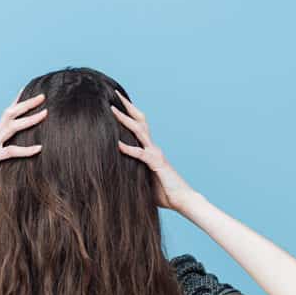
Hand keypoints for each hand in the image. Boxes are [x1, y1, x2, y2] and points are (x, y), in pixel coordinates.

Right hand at [0, 89, 47, 206]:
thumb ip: (7, 163)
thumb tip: (22, 165)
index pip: (6, 117)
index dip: (17, 103)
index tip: (29, 91)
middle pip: (9, 114)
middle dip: (26, 104)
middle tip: (42, 96)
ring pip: (11, 127)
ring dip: (29, 119)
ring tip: (45, 113)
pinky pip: (10, 151)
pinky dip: (26, 150)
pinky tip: (39, 148)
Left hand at [111, 89, 196, 210]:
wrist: (182, 200)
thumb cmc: (164, 193)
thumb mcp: (144, 180)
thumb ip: (134, 172)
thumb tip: (117, 174)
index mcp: (150, 150)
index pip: (139, 127)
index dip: (129, 114)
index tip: (117, 103)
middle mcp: (153, 147)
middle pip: (140, 121)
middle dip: (127, 107)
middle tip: (115, 94)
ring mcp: (155, 154)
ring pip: (139, 131)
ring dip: (125, 120)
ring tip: (112, 109)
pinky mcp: (156, 164)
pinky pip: (141, 154)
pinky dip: (129, 149)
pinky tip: (118, 144)